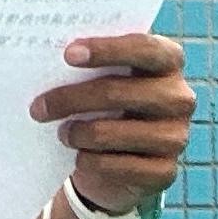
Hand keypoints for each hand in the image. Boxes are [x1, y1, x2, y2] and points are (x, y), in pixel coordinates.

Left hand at [34, 32, 192, 217]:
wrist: (119, 158)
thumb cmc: (105, 104)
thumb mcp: (102, 78)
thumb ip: (89, 64)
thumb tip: (46, 57)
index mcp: (168, 61)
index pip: (144, 47)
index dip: (107, 49)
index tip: (68, 54)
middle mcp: (179, 97)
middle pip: (120, 91)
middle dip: (73, 98)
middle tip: (38, 107)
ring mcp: (176, 136)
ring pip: (117, 132)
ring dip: (80, 133)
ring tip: (62, 133)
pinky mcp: (165, 171)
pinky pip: (121, 167)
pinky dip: (92, 162)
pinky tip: (79, 157)